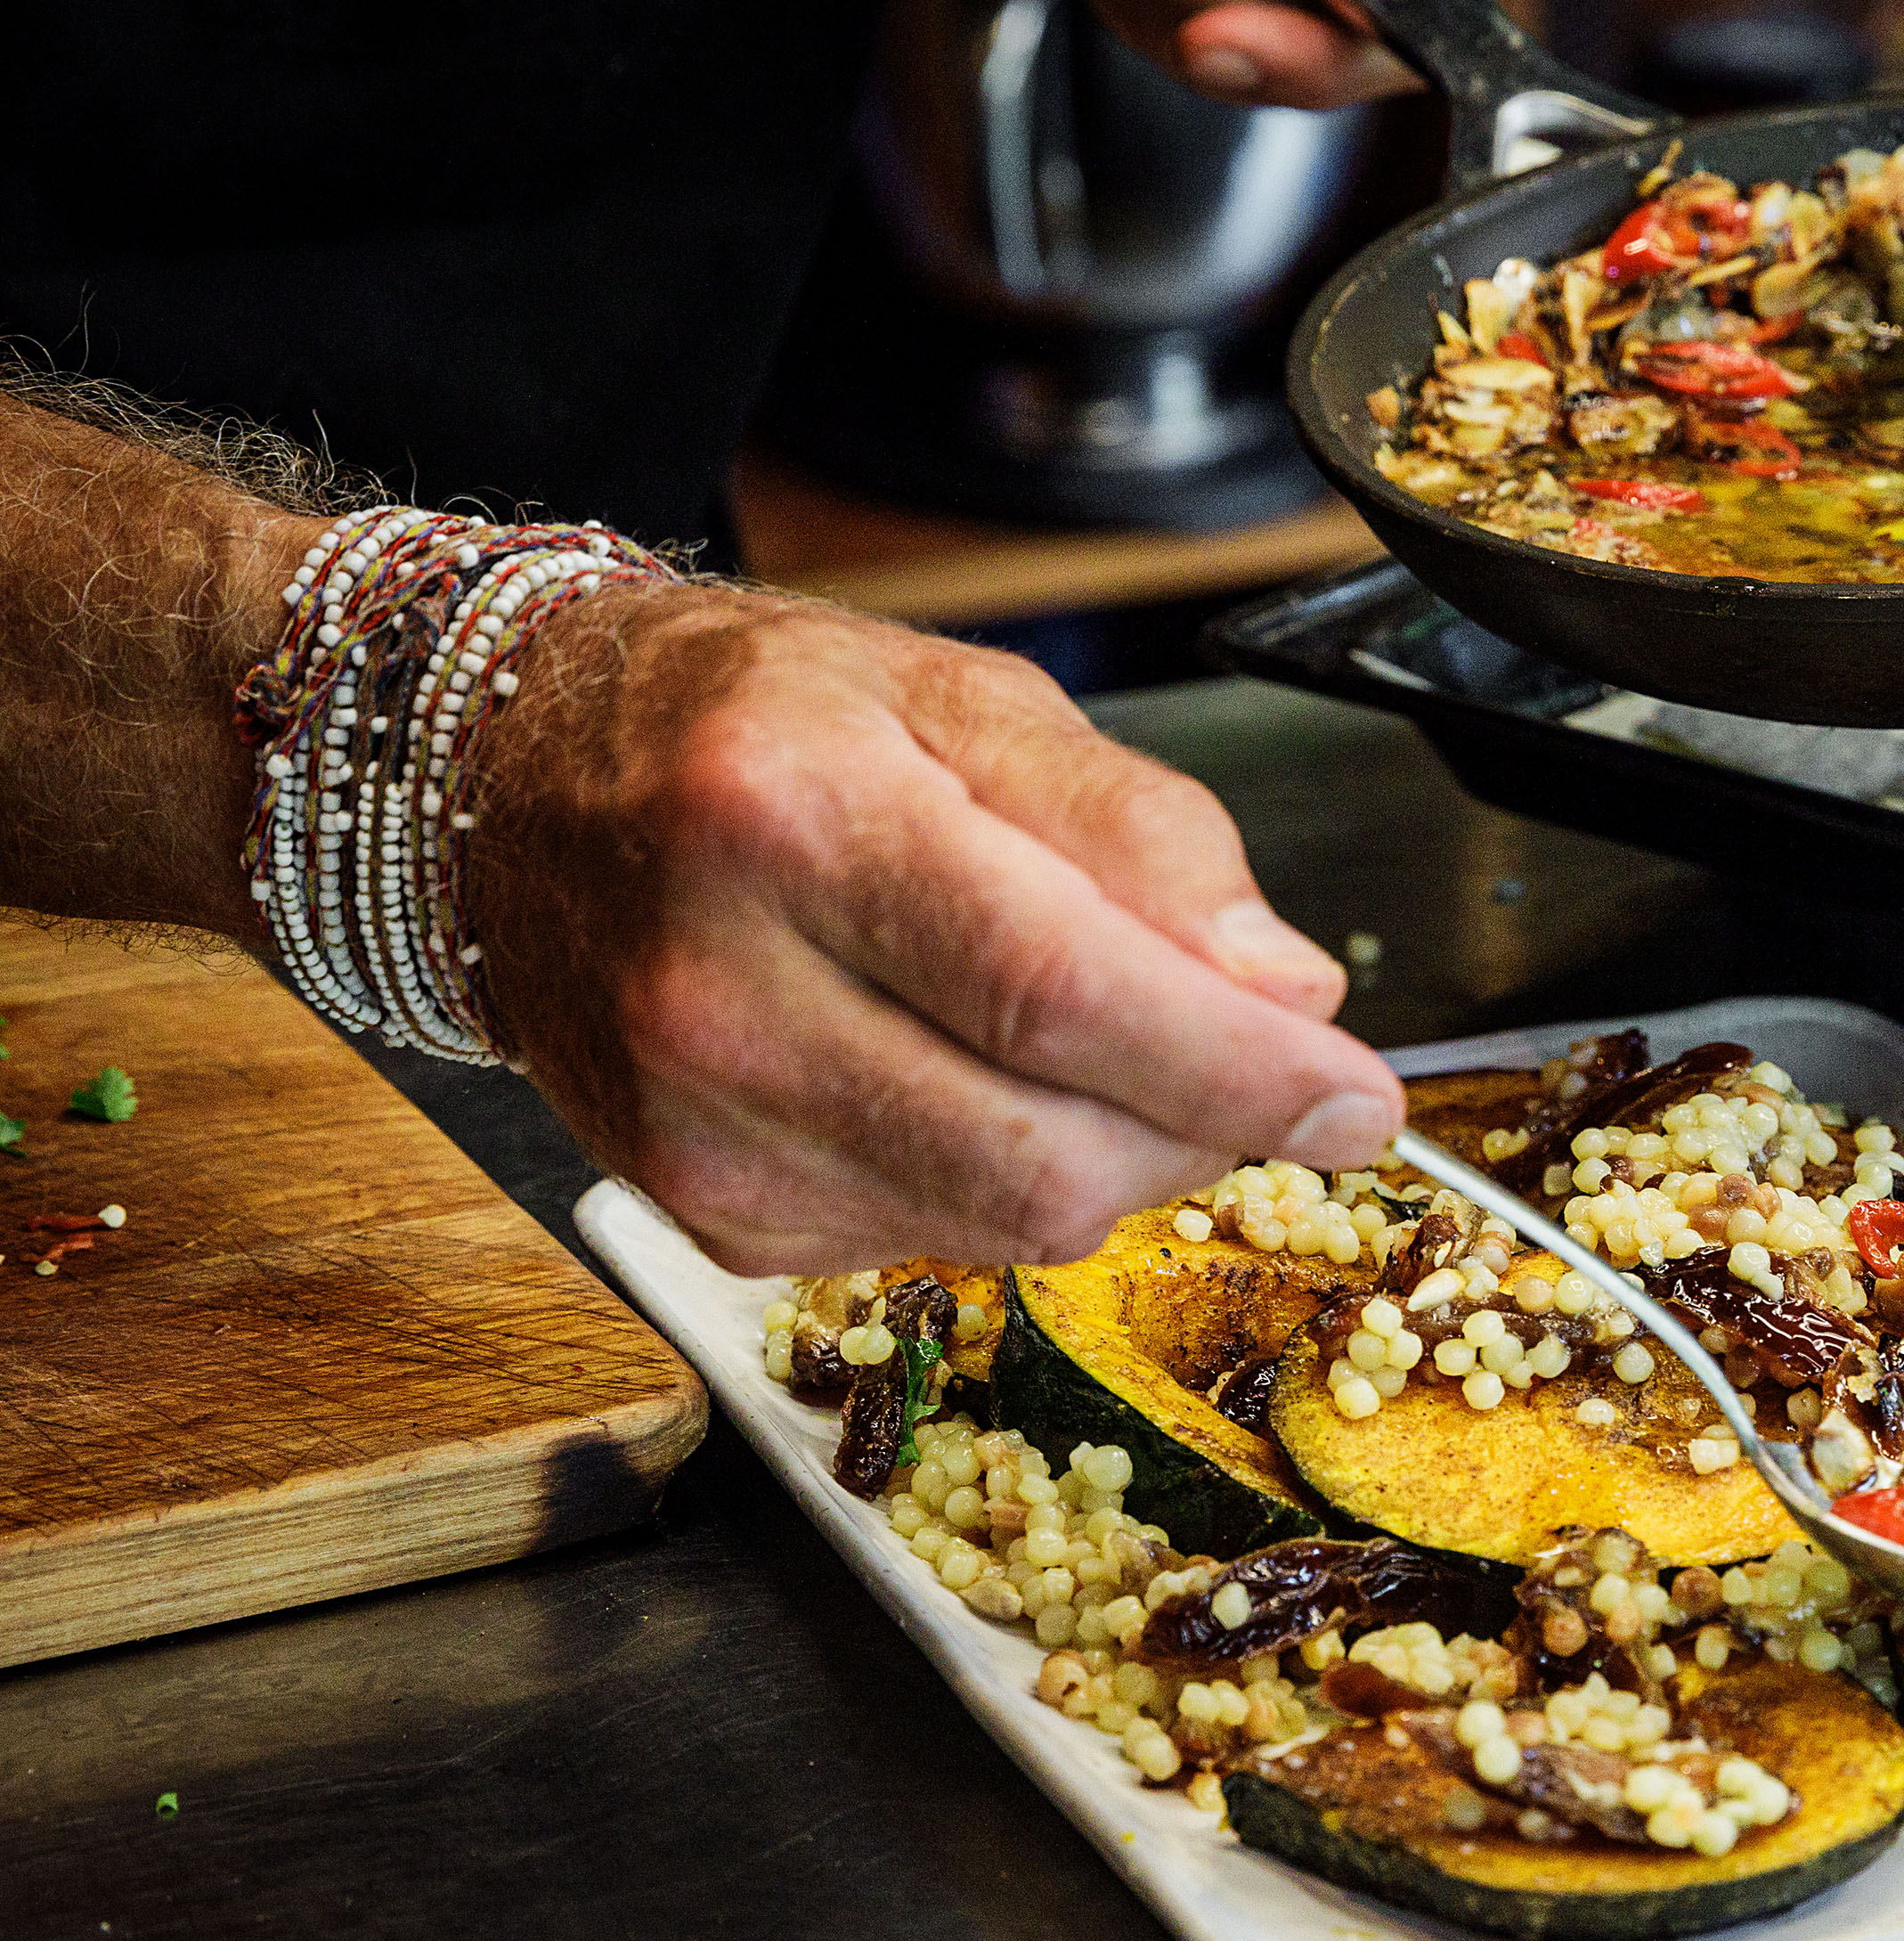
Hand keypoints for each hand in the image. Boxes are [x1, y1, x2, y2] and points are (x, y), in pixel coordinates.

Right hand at [471, 583, 1405, 1274]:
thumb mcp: (968, 698)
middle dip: (1199, 1130)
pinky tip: (965, 1080)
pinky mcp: (709, 1215)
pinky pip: (938, 1242)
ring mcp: (702, 1128)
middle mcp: (724, 992)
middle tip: (1246, 1063)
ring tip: (1095, 1046)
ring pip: (1012, 1225)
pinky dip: (1006, 1179)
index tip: (1360, 1100)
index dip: (1240, 1071)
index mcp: (799, 817)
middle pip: (1048, 1155)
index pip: (1065, 997)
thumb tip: (1282, 991)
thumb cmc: (757, 725)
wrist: (506, 784)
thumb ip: (1145, 835)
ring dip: (1117, 1156)